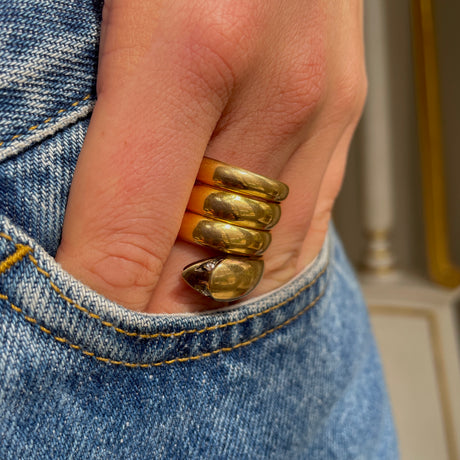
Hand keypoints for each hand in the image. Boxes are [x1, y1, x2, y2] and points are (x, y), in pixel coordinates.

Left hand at [55, 0, 365, 312]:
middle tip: (124, 337)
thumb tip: (79, 202)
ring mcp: (326, 107)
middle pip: (210, 264)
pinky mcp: (344, 111)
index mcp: (196, 50)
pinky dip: (263, 263)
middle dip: (158, 315)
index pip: (129, 233)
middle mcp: (281, 93)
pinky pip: (307, 225)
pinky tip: (234, 267)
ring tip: (172, 310)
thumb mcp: (116, 5)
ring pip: (269, 261)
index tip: (79, 331)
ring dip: (214, 295)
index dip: (96, 301)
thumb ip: (90, 105)